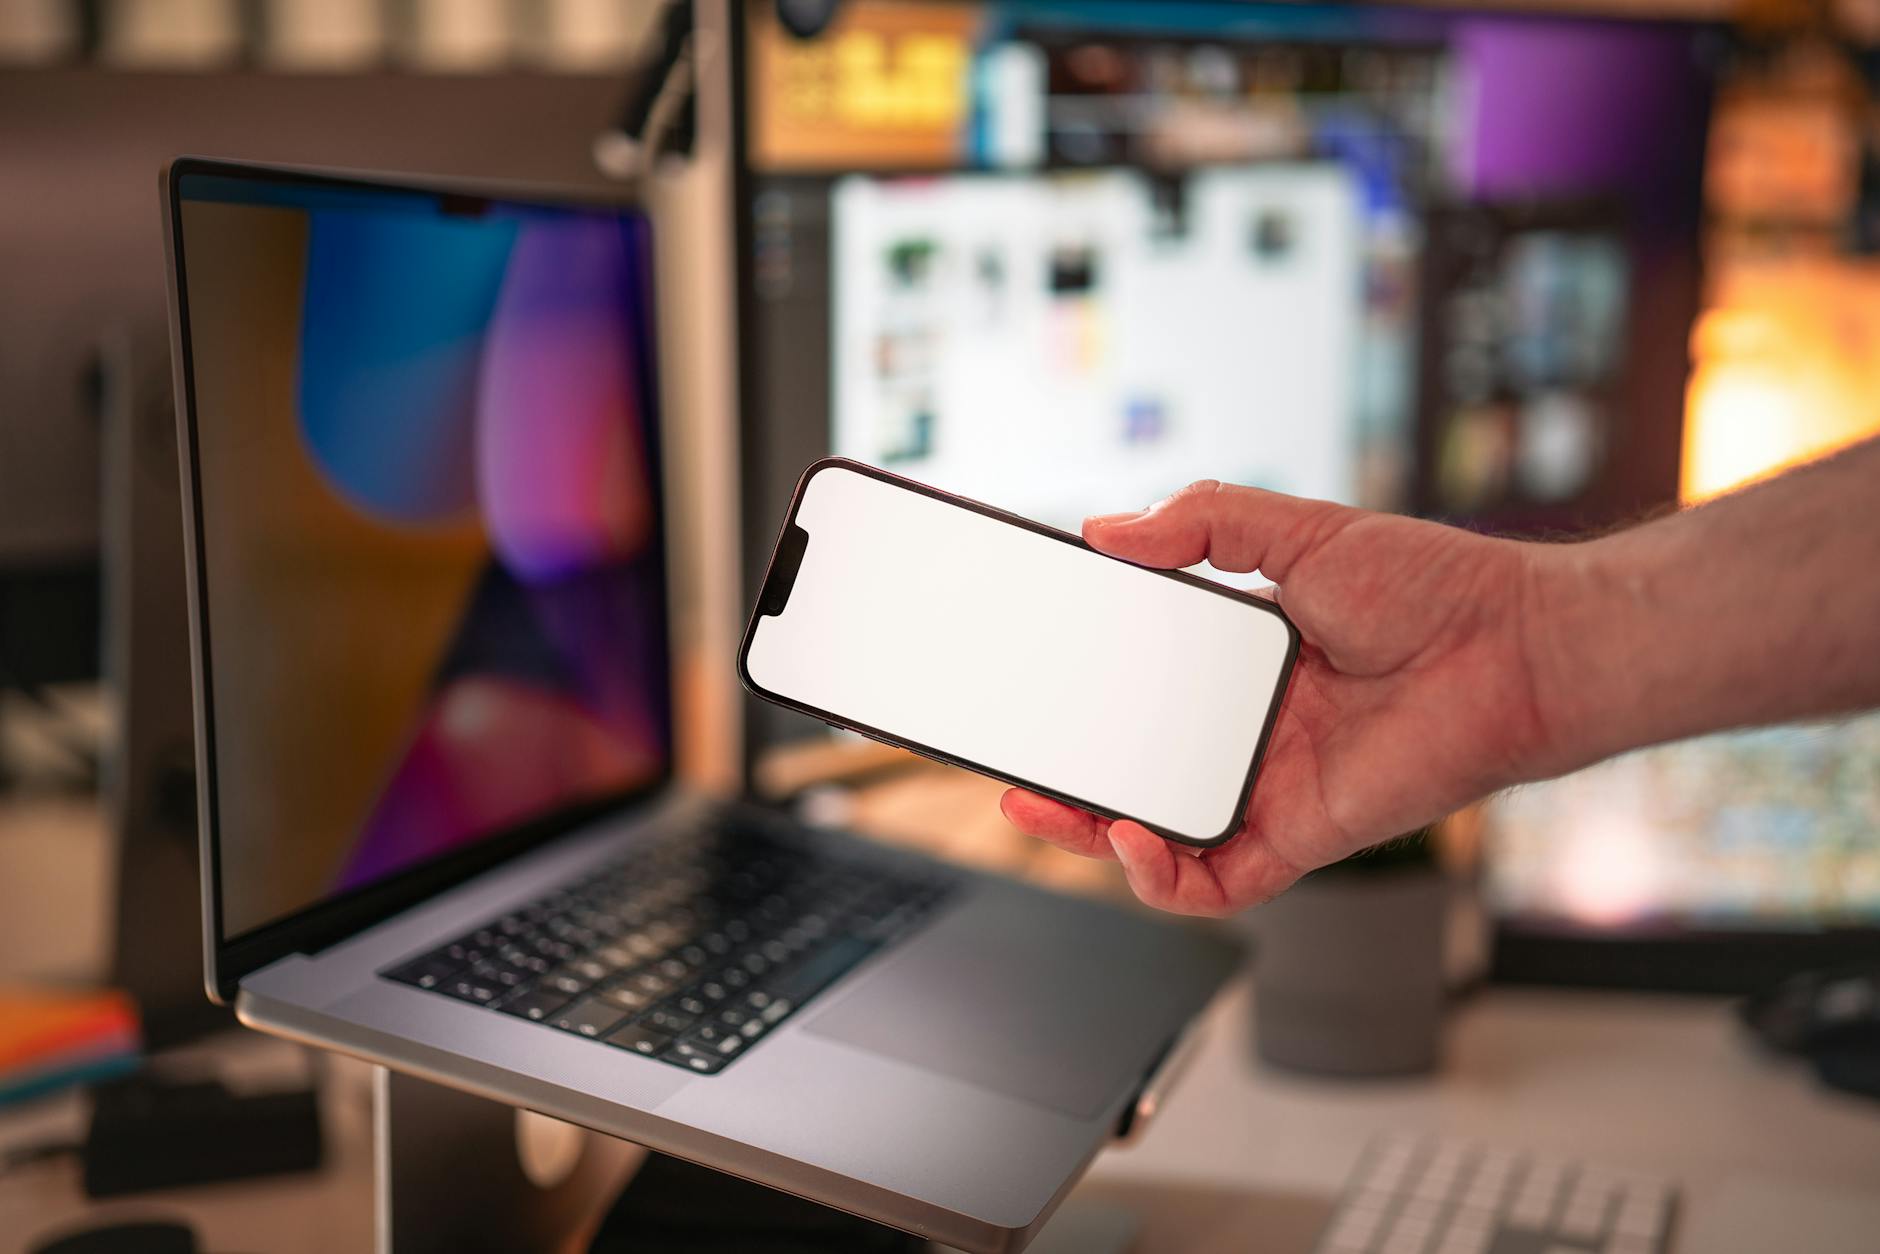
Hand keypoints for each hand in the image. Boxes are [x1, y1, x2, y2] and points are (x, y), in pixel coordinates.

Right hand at [1001, 480, 1553, 915]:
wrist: (1519, 644)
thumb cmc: (1432, 585)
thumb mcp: (1299, 531)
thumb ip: (1203, 522)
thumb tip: (1107, 528)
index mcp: (1240, 666)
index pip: (1135, 688)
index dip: (1077, 691)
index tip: (1027, 673)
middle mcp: (1247, 733)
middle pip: (1133, 771)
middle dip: (1063, 778)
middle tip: (1009, 762)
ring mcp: (1270, 788)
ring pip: (1158, 836)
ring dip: (1090, 834)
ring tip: (1038, 808)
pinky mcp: (1301, 836)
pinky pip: (1216, 880)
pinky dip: (1162, 875)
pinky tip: (1131, 837)